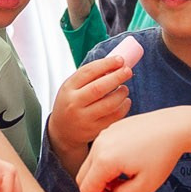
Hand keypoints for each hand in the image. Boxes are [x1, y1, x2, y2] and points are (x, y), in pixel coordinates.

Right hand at [48, 51, 136, 166]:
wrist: (62, 131)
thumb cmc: (71, 103)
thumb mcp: (72, 88)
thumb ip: (89, 77)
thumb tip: (115, 64)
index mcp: (68, 88)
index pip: (88, 72)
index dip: (106, 64)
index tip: (120, 60)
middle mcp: (74, 103)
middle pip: (99, 88)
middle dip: (117, 77)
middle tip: (128, 71)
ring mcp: (84, 118)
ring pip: (109, 104)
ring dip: (121, 93)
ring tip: (125, 89)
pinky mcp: (94, 129)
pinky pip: (114, 117)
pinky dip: (124, 107)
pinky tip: (125, 101)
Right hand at [76, 107, 190, 191]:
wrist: (174, 127)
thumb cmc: (162, 155)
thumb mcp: (145, 187)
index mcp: (104, 160)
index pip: (87, 189)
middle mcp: (99, 145)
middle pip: (83, 177)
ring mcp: (104, 135)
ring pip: (90, 164)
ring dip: (101, 178)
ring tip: (123, 182)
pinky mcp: (110, 130)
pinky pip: (99, 152)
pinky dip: (106, 165)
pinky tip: (125, 167)